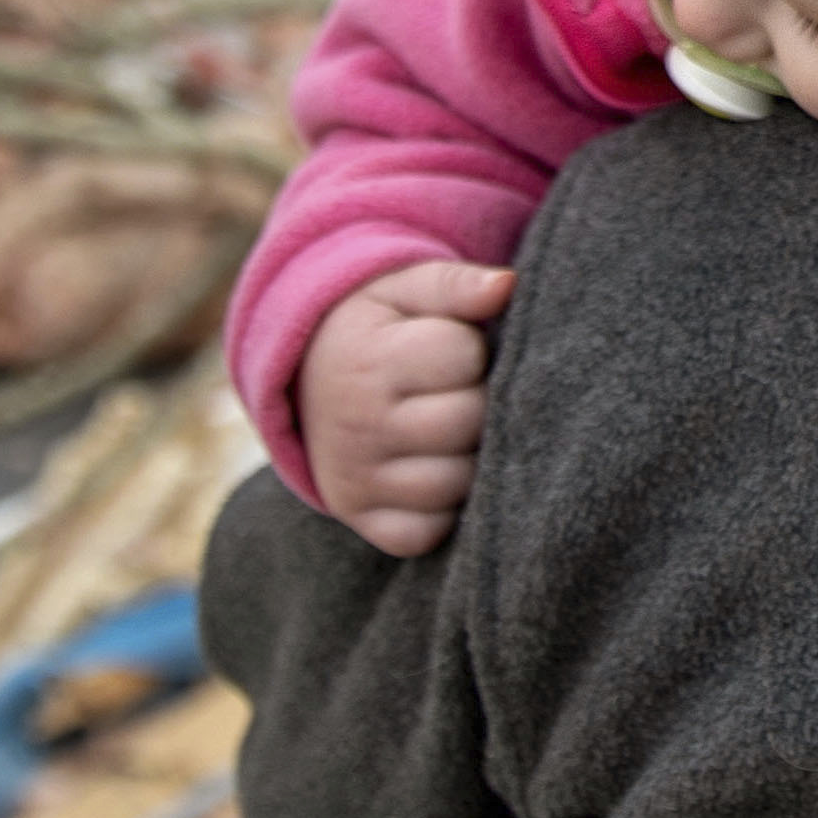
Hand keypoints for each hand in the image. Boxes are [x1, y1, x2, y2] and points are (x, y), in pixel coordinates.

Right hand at [297, 260, 512, 554]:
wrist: (309, 382)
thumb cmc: (379, 330)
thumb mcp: (405, 290)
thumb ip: (456, 285)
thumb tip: (508, 285)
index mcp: (367, 362)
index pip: (463, 356)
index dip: (473, 348)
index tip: (455, 348)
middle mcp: (357, 426)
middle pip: (467, 422)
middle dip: (479, 402)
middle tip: (459, 391)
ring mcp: (356, 481)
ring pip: (457, 483)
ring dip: (469, 457)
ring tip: (451, 428)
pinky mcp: (365, 521)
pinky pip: (428, 532)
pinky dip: (444, 509)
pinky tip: (436, 469)